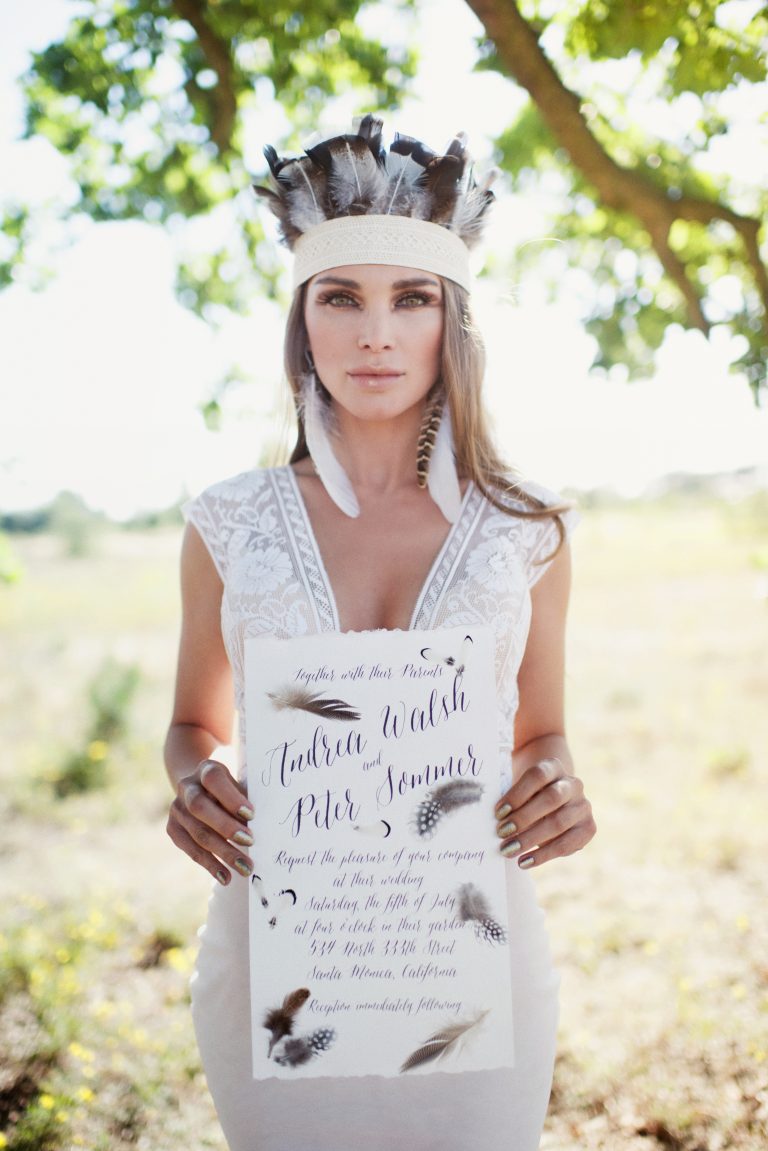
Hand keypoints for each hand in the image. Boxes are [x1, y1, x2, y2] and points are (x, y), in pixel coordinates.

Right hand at [167, 759, 254, 884]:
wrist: (200, 788)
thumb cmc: (231, 790)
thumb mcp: (239, 785)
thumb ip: (247, 800)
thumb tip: (267, 826)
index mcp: (206, 769)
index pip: (214, 780)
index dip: (230, 797)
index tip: (252, 815)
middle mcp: (187, 786)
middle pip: (200, 807)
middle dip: (226, 827)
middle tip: (250, 842)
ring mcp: (177, 808)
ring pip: (197, 832)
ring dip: (222, 853)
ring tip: (244, 868)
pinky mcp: (173, 828)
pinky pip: (191, 849)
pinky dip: (210, 865)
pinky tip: (225, 876)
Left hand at [494, 757, 594, 868]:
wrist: (554, 803)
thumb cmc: (528, 795)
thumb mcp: (520, 789)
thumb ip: (510, 798)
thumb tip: (496, 818)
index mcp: (554, 767)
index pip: (538, 775)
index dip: (517, 794)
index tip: (498, 812)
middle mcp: (572, 784)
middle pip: (551, 798)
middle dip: (523, 818)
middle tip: (501, 833)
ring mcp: (583, 805)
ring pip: (559, 822)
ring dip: (531, 839)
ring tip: (509, 850)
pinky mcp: (588, 828)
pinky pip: (567, 844)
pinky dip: (543, 855)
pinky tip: (524, 861)